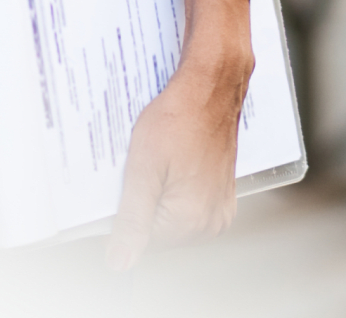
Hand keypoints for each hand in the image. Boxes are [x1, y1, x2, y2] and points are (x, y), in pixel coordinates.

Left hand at [107, 0, 253, 268]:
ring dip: (160, 194)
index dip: (128, 212)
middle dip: (146, 203)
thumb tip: (121, 262)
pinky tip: (173, 160)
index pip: (143, 242)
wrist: (212, 83)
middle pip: (160, 231)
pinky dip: (176, 186)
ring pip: (174, 216)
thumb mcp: (144, 168)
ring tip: (159, 160)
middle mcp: (212, 222)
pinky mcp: (224, 191)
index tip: (127, 183)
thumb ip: (133, 220)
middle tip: (144, 166)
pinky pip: (191, 202)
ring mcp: (221, 207)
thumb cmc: (179, 117)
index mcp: (191, 221)